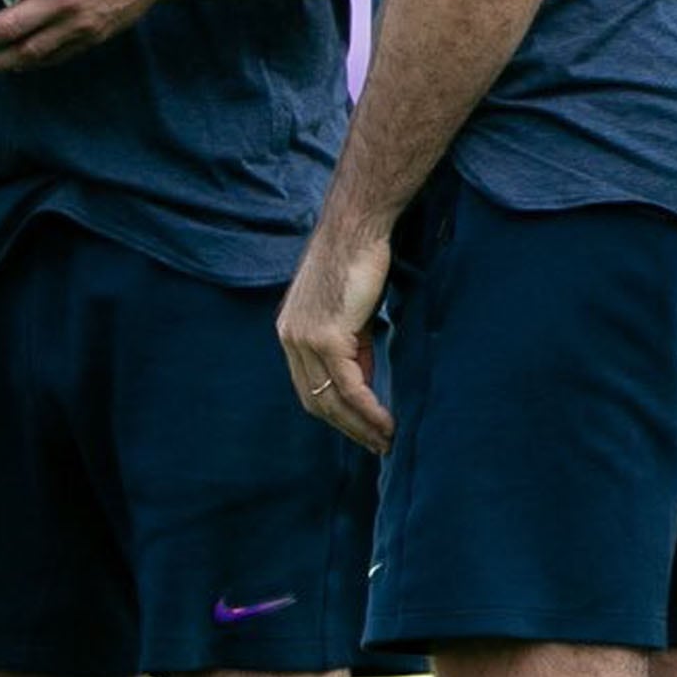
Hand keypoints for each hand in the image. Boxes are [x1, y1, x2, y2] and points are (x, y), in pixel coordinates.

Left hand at [276, 223, 393, 453]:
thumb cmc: (360, 262)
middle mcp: (290, 338)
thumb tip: (362, 386)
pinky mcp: (325, 337)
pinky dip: (370, 411)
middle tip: (377, 447)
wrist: (357, 228)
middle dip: (347, 428)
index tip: (361, 431)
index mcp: (291, 332)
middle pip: (316, 400)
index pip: (308, 386)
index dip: (335, 413)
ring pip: (332, 399)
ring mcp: (304, 339)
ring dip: (361, 427)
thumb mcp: (350, 315)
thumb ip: (351, 349)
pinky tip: (387, 425)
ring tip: (386, 443)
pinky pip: (349, 387)